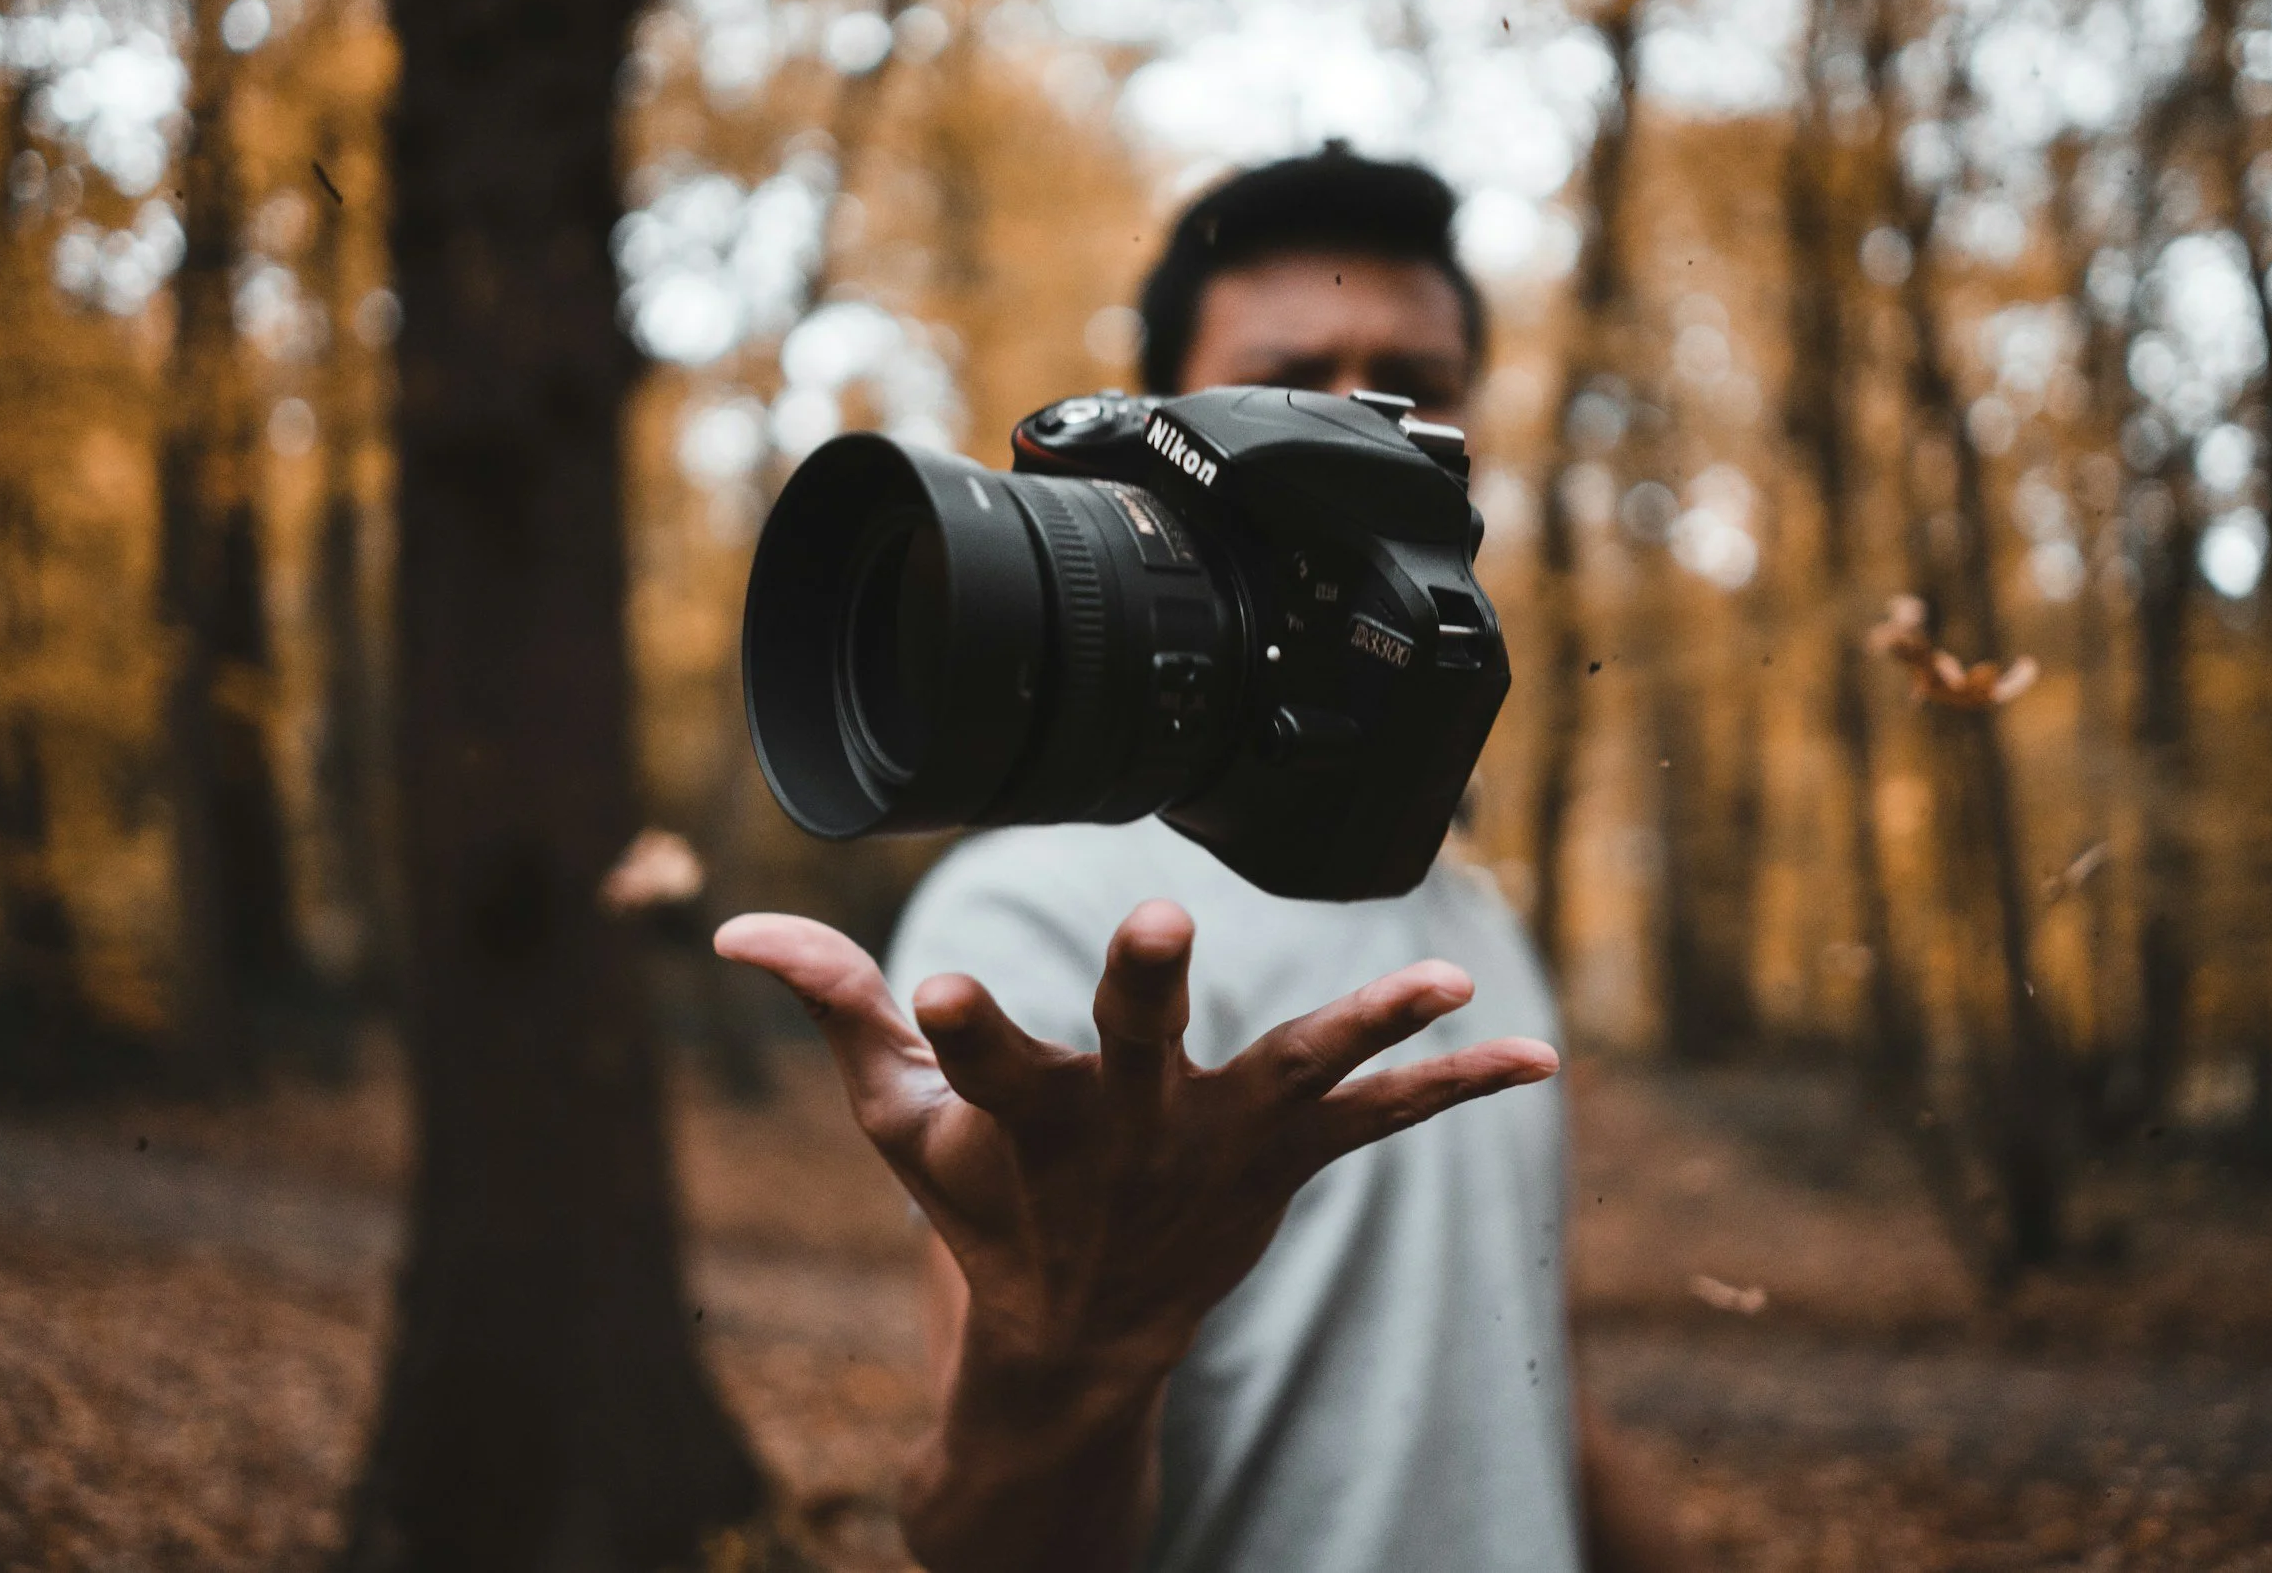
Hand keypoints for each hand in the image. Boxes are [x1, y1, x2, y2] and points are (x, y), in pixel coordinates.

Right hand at [713, 900, 1559, 1384]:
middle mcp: (1126, 1138)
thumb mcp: (899, 1122)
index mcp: (1021, 1125)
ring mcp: (1216, 1154)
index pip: (975, 1066)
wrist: (1076, 1342)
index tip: (935, 986)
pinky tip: (1541, 1058)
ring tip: (1443, 983)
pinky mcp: (1283, 1166)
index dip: (958, 1029)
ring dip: (1365, 1030)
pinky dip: (1455, 1090)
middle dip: (1146, 993)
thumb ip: (832, 1009)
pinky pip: (1381, 1124)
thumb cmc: (981, 1210)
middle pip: (1134, 1056)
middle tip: (1162, 929)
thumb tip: (729, 930)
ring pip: (1293, 1082)